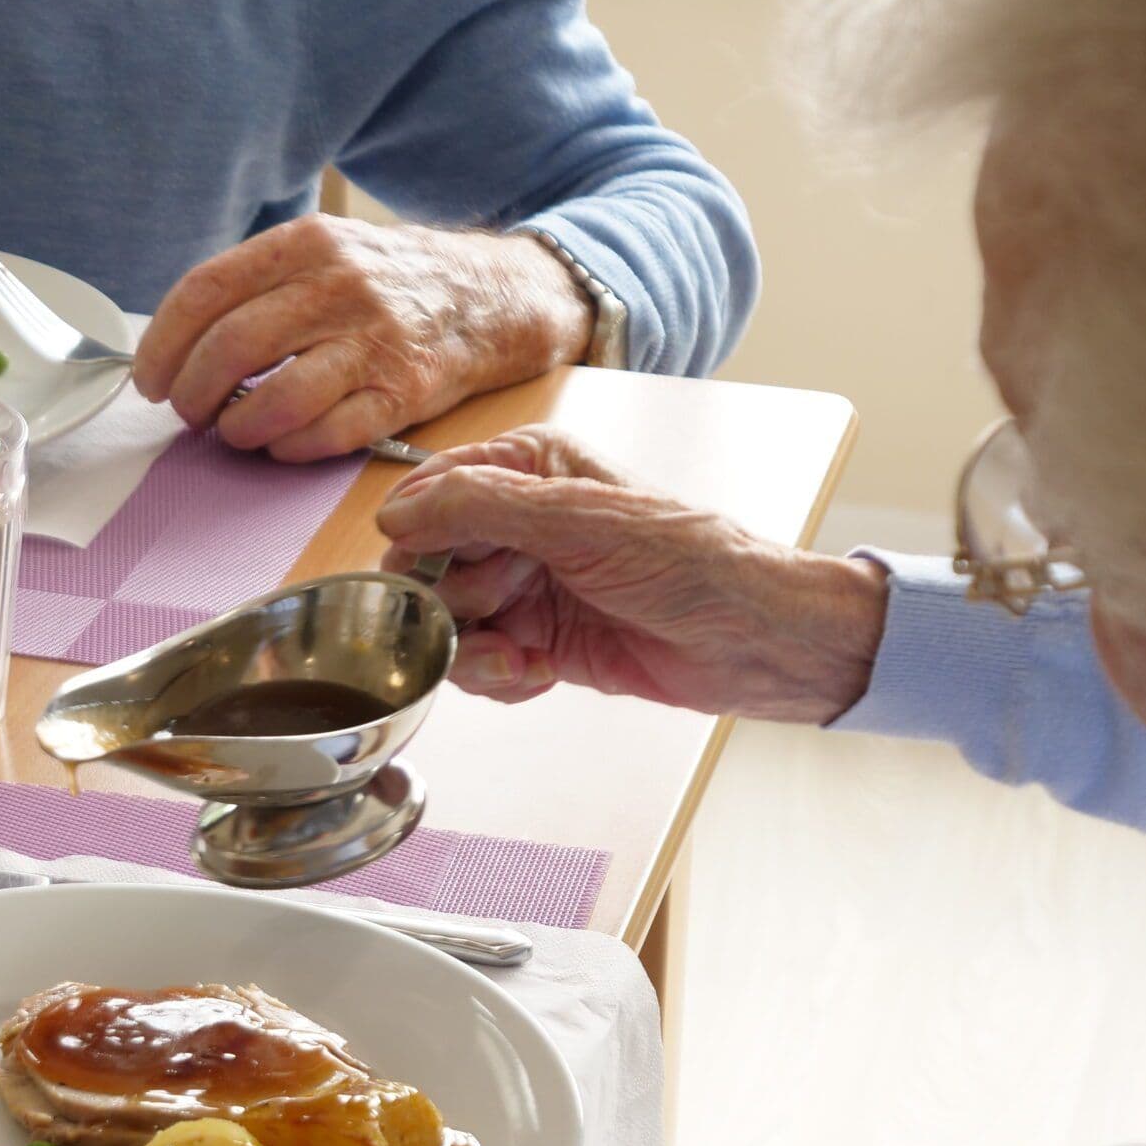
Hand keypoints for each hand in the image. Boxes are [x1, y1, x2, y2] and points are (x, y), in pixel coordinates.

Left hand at [132, 216, 592, 461]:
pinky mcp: (404, 392)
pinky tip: (282, 444)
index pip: (204, 292)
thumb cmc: (390, 284)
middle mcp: (340, 285)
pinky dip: (290, 448)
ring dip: (238, 429)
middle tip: (190, 413)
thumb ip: (258, 286)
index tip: (151, 379)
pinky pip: (327, 435)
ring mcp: (374, 340)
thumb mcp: (326, 253)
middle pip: (231, 348)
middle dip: (194, 393)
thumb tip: (178, 346)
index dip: (162, 344)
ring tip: (234, 433)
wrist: (492, 299)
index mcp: (306, 244)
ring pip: (276, 398)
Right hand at [375, 428, 889, 721]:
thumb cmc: (688, 560)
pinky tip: (539, 673)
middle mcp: (520, 524)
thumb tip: (396, 514)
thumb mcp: (578, 519)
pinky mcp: (538, 643)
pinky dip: (500, 677)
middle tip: (493, 611)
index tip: (421, 571)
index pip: (431, 493)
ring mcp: (527, 586)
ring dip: (474, 650)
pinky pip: (481, 664)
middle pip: (430, 564)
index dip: (417, 536)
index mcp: (529, 468)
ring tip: (521, 655)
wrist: (749, 639)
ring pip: (450, 623)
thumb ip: (480, 507)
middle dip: (448, 601)